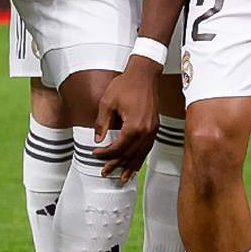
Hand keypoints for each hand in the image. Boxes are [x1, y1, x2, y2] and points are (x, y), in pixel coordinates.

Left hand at [92, 60, 160, 180]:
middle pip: (130, 154)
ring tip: (123, 177)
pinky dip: (141, 157)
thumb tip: (98, 140)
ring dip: (131, 166)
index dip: (106, 154)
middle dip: (116, 164)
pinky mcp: (155, 127)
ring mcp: (153, 129)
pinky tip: (136, 163)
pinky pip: (148, 147)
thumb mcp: (107, 103)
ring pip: (141, 154)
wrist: (144, 74)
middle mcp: (146, 131)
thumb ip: (102, 123)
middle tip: (105, 172)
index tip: (95, 154)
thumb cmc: (126, 85)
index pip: (118, 148)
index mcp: (134, 126)